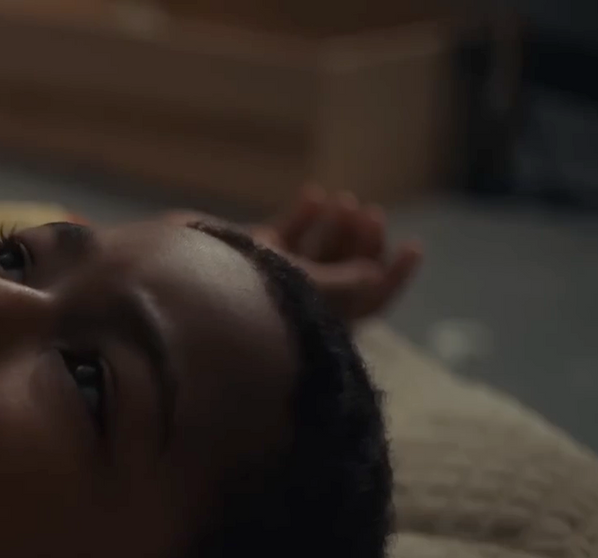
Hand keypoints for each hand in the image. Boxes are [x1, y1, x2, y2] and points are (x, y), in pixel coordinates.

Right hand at [250, 185, 422, 321]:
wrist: (184, 280)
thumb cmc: (252, 294)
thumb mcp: (312, 290)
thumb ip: (347, 283)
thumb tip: (376, 276)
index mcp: (316, 324)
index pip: (365, 305)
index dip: (392, 278)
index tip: (412, 246)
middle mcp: (298, 303)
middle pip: (344, 271)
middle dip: (362, 242)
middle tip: (371, 214)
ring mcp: (273, 277)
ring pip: (317, 249)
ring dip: (335, 224)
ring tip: (341, 201)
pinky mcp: (252, 254)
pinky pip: (286, 232)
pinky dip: (303, 215)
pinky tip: (313, 193)